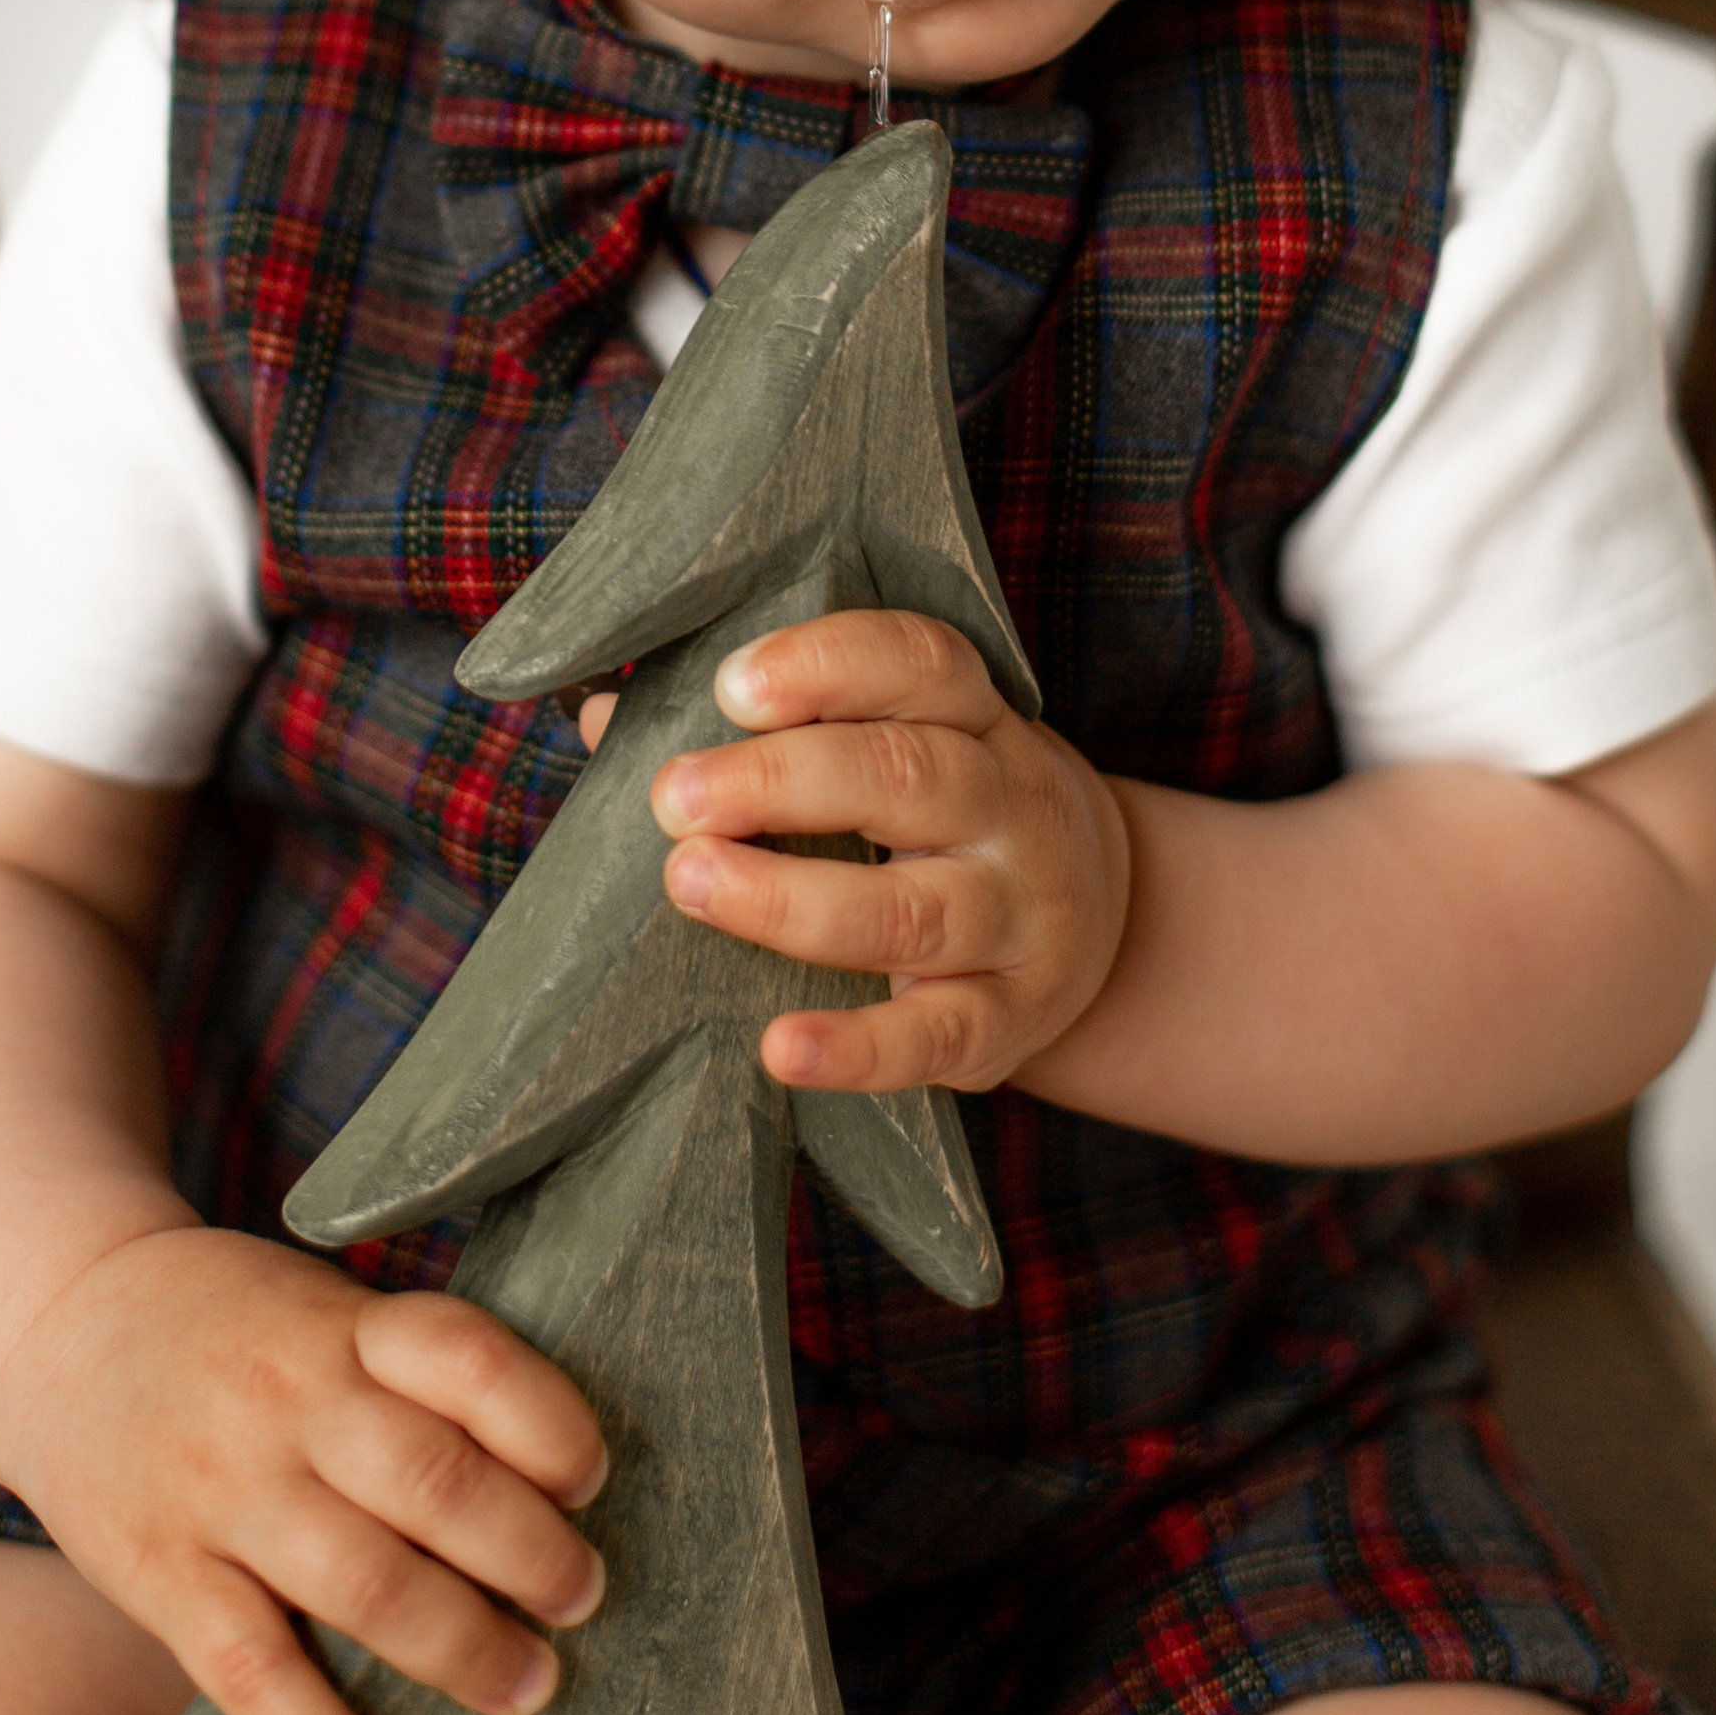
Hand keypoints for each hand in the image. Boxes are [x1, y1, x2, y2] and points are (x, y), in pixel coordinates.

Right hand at [0, 1223, 606, 1714]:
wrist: (58, 1322)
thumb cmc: (227, 1330)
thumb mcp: (320, 1312)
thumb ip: (403, 1375)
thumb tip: (537, 1479)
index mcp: (342, 1326)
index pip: (466, 1357)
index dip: (547, 1420)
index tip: (591, 1477)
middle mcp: (289, 1400)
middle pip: (434, 1479)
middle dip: (530, 1554)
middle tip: (582, 1598)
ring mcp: (223, 1487)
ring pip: (363, 1582)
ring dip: (461, 1647)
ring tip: (525, 1685)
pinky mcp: (160, 1571)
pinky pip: (248, 1668)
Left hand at [581, 614, 1129, 1094]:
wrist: (1108, 927)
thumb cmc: (948, 821)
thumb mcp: (900, 749)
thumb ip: (768, 728)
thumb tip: (607, 716)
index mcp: (979, 719)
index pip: (920, 665)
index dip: (826, 666)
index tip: (732, 685)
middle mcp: (1010, 807)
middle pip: (906, 777)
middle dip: (779, 782)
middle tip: (674, 796)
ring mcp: (1018, 918)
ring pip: (911, 909)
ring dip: (791, 899)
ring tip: (691, 883)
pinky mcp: (1007, 1022)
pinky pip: (932, 1039)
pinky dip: (857, 1049)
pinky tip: (780, 1048)